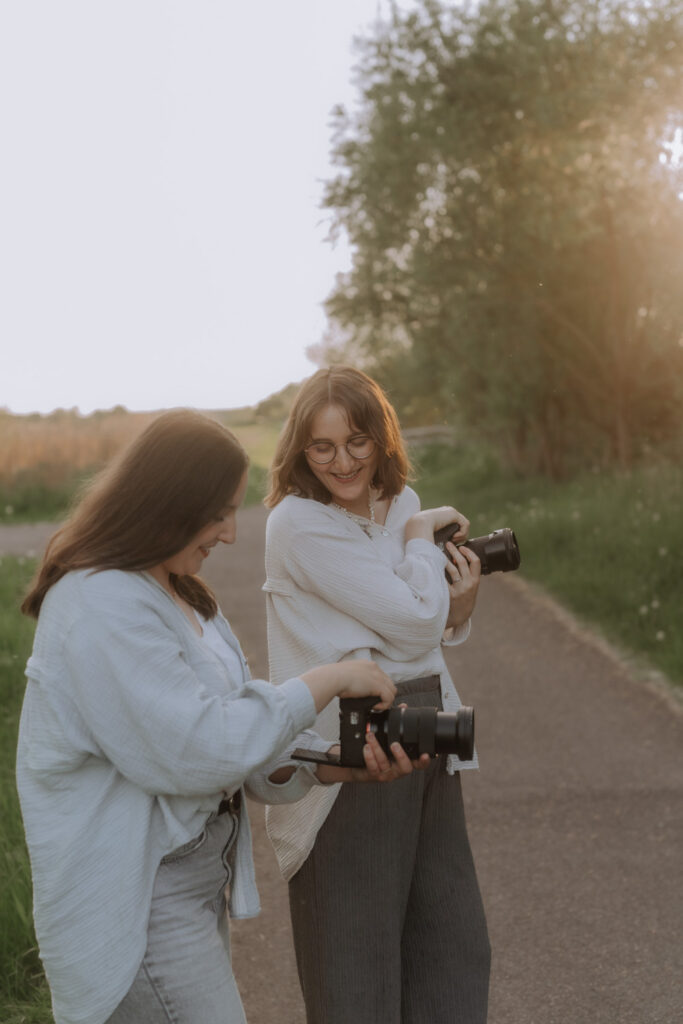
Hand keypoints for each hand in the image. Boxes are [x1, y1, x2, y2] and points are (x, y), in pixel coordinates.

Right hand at [301, 660, 395, 713]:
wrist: (332, 678)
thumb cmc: (334, 679)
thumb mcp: (346, 677)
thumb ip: (353, 681)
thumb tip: (351, 690)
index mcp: (367, 665)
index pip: (381, 677)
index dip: (379, 689)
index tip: (372, 697)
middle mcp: (374, 668)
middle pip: (389, 683)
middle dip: (384, 695)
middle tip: (375, 703)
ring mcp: (378, 676)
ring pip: (392, 691)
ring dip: (385, 701)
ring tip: (375, 707)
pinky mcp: (378, 685)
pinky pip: (389, 698)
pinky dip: (384, 705)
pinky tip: (374, 708)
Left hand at [316, 730, 430, 783]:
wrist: (361, 767)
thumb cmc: (379, 752)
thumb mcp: (389, 738)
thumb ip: (397, 723)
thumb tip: (403, 707)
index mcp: (405, 760)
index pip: (419, 763)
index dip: (424, 761)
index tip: (425, 754)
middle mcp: (397, 769)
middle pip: (405, 767)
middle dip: (400, 755)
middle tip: (394, 744)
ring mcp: (386, 773)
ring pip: (385, 763)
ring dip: (377, 749)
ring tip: (371, 737)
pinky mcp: (374, 775)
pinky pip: (373, 767)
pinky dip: (369, 757)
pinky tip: (366, 747)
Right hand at [405, 506, 469, 543]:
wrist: (417, 526)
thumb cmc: (420, 534)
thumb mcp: (430, 537)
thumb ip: (438, 539)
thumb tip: (445, 551)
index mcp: (440, 517)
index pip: (454, 527)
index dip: (455, 538)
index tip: (449, 546)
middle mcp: (446, 512)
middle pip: (461, 527)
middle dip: (459, 538)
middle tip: (453, 545)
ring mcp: (450, 512)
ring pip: (464, 526)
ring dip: (460, 537)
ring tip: (452, 541)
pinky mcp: (454, 513)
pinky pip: (465, 524)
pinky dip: (462, 533)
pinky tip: (453, 537)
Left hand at [445, 542, 479, 628]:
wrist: (459, 617)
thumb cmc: (465, 600)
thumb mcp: (472, 588)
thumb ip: (468, 576)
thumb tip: (458, 559)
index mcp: (475, 582)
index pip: (475, 562)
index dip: (469, 552)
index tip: (462, 547)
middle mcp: (468, 584)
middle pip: (462, 562)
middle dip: (454, 550)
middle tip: (448, 544)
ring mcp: (458, 589)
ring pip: (451, 569)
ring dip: (445, 558)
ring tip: (439, 553)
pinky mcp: (448, 595)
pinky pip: (442, 579)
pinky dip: (438, 571)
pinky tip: (433, 566)